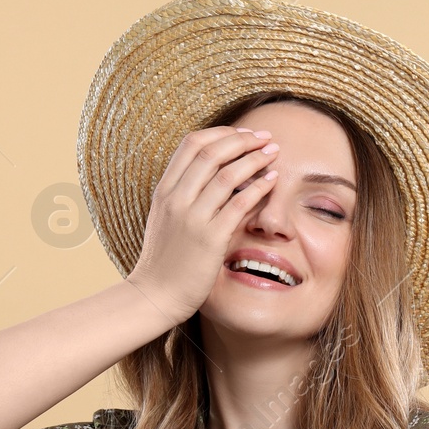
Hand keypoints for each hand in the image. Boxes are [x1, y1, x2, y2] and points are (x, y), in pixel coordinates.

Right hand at [126, 126, 280, 323]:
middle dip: (242, 139)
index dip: (221, 133)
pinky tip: (272, 181)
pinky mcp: (209, 239)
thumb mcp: (165, 218)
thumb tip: (210, 175)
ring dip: (254, 159)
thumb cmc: (164, 260)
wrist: (154, 295)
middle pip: (211, 152)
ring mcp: (192, 218)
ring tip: (273, 153)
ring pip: (226, 174)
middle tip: (265, 137)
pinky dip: (258, 188)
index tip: (243, 134)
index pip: (192, 144)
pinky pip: (238, 204)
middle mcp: (176, 199)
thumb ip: (183, 195)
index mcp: (165, 190)